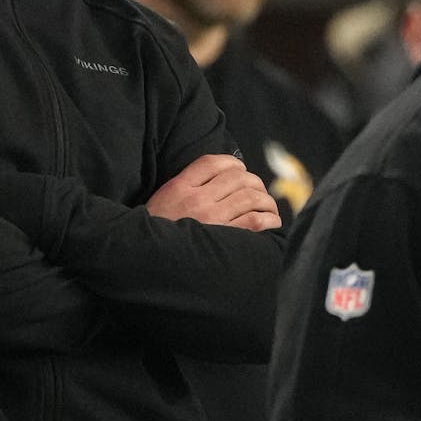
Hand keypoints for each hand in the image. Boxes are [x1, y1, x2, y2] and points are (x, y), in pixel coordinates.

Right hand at [146, 154, 280, 231]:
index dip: (232, 163)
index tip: (240, 170)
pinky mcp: (223, 237)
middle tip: (258, 190)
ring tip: (268, 206)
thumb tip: (218, 179)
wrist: (149, 258)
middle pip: (237, 177)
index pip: (212, 162)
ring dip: (266, 200)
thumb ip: (185, 186)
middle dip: (254, 181)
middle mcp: (197, 198)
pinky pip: (254, 220)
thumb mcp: (163, 199)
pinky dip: (268, 218)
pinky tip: (271, 221)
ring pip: (250, 197)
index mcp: (180, 186)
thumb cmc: (157, 230)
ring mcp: (211, 217)